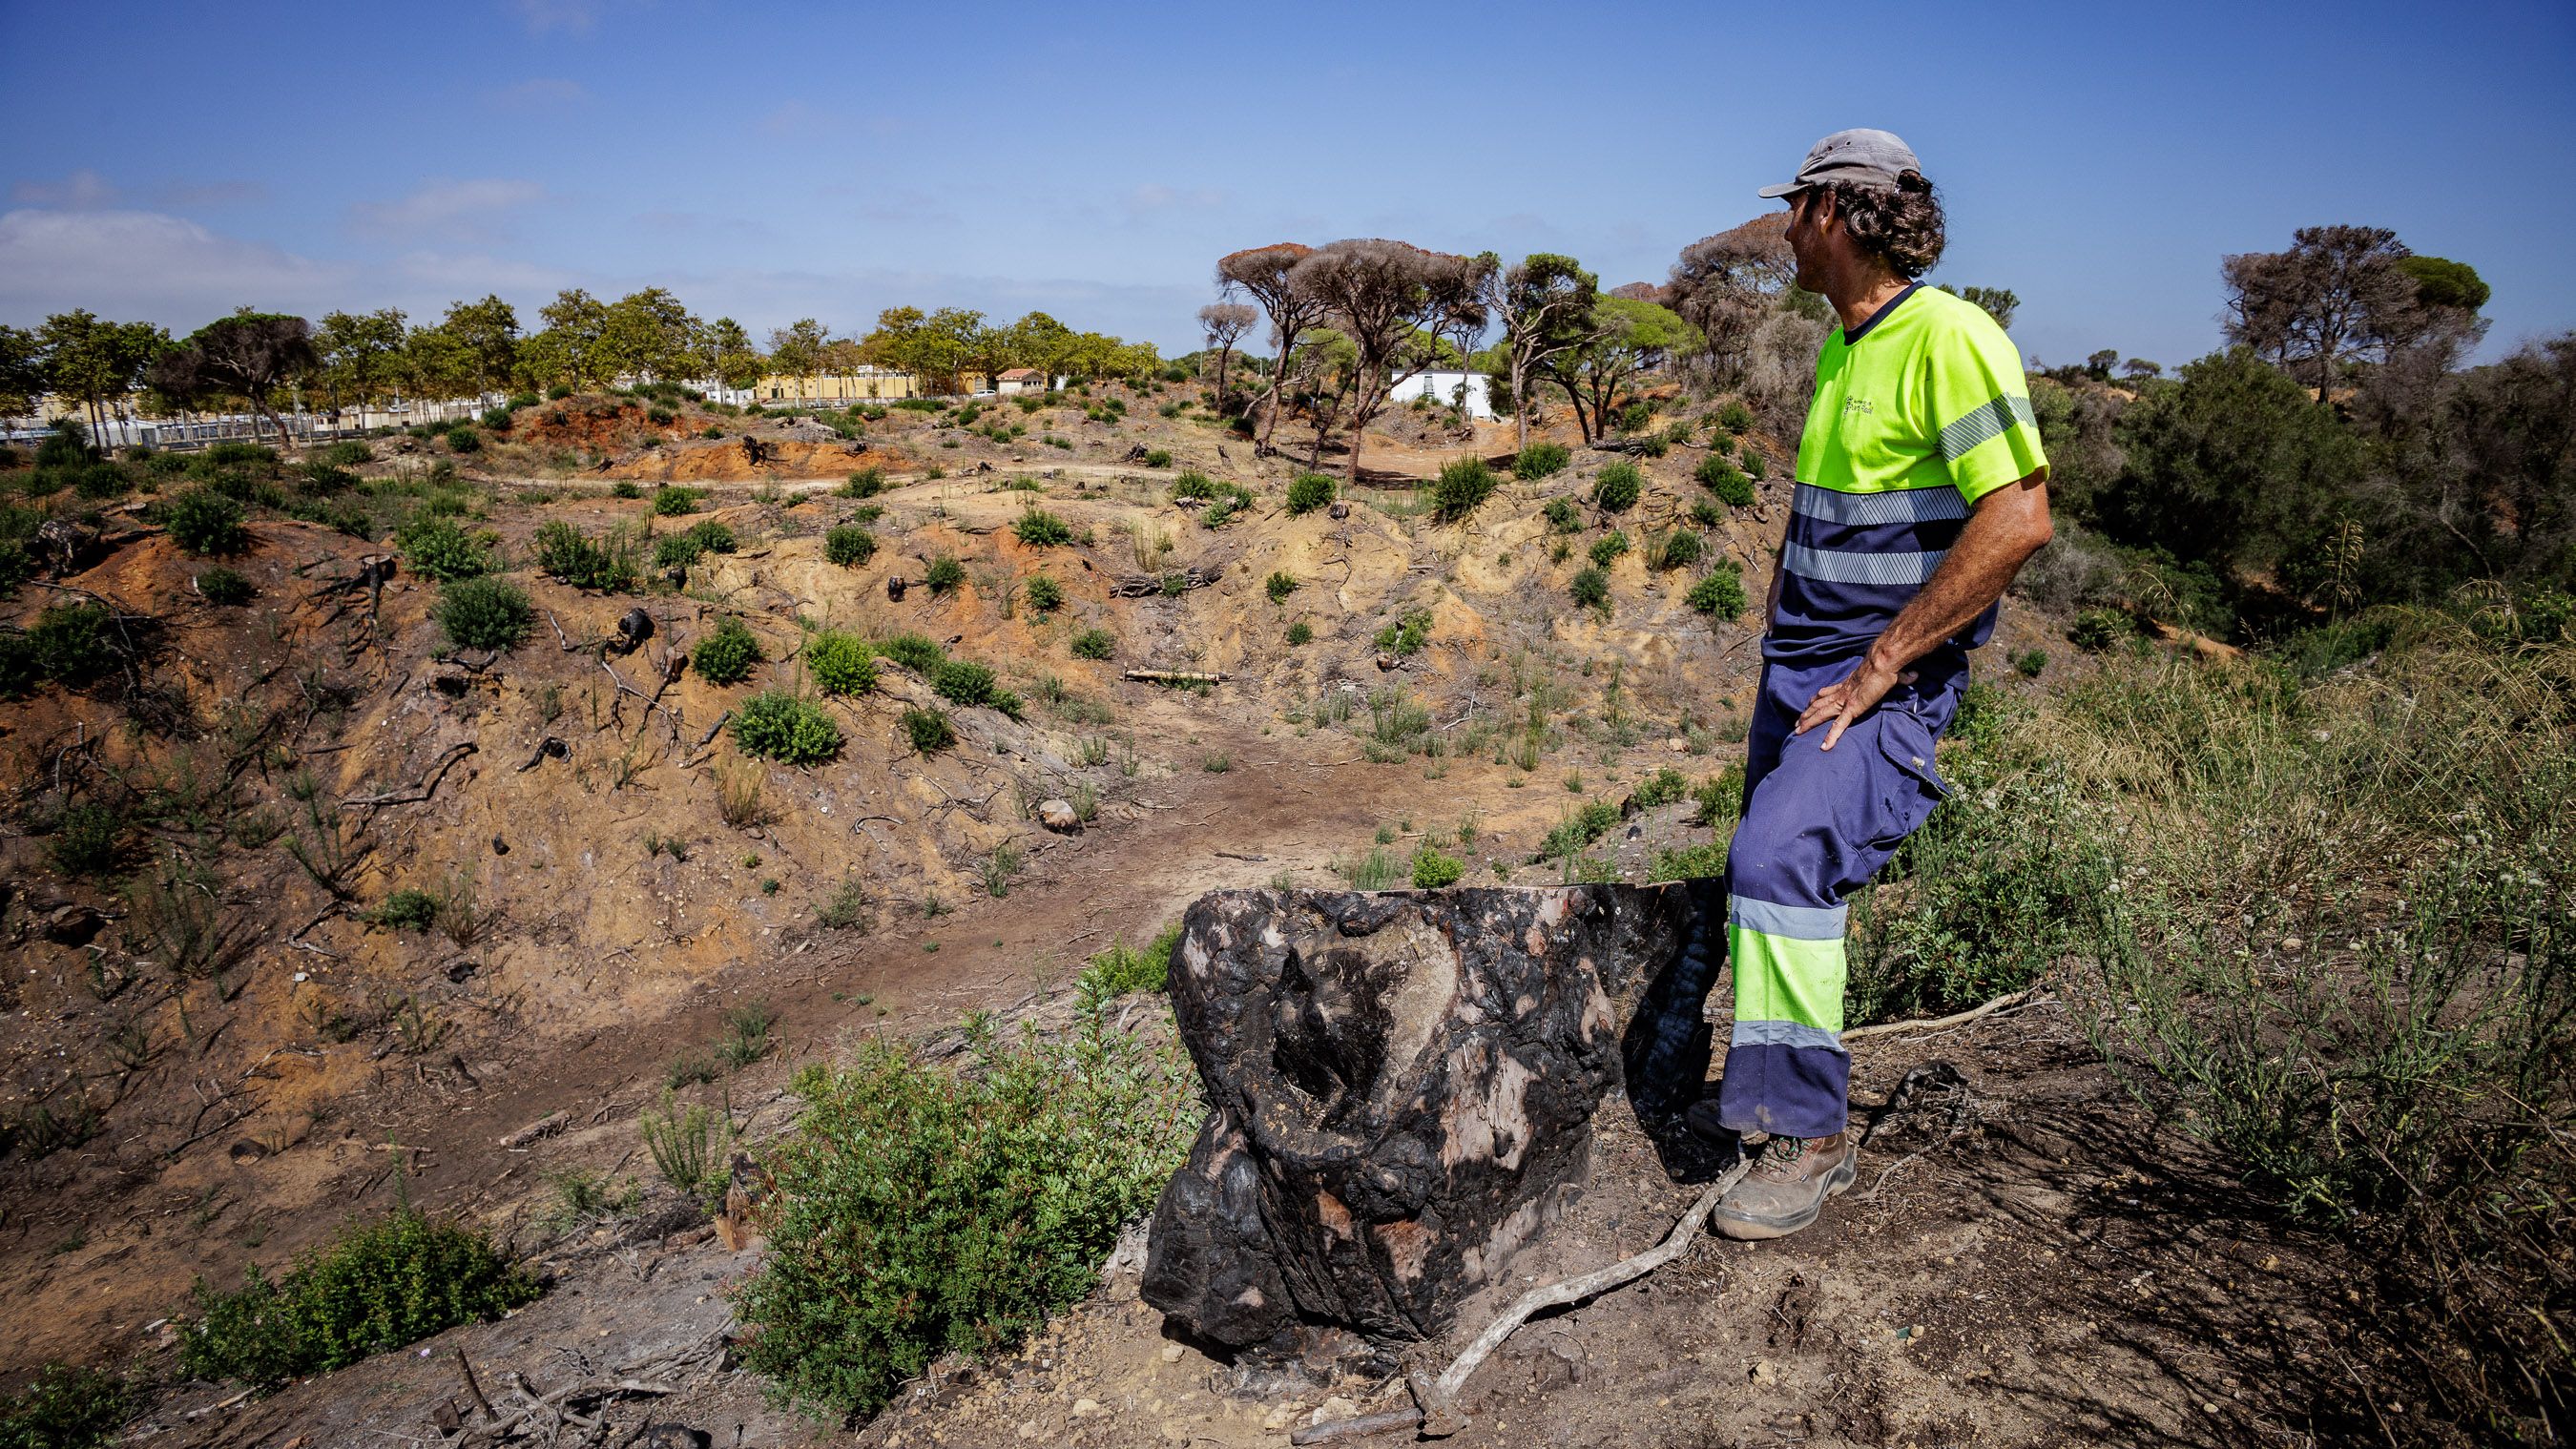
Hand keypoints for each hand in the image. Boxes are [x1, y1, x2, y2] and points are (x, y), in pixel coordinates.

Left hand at [1792, 657, 1915, 751]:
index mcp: (1849, 685)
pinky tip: (1824, 747)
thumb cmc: (1886, 666)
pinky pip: (1839, 725)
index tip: (1809, 702)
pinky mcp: (1852, 708)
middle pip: (1819, 704)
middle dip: (1807, 714)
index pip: (1828, 692)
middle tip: (1796, 722)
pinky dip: (1831, 737)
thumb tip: (1914, 676)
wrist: (1883, 662)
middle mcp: (1842, 692)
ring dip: (1809, 723)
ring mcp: (1845, 701)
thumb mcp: (1891, 674)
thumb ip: (1901, 677)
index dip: (1817, 698)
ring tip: (1797, 733)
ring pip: (1821, 714)